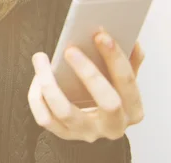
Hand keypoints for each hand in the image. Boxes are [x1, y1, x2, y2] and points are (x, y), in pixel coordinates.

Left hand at [28, 31, 145, 142]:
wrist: (94, 123)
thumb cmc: (108, 94)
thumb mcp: (123, 80)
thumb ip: (129, 62)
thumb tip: (131, 40)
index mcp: (133, 110)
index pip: (127, 83)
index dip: (115, 58)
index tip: (100, 35)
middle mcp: (113, 126)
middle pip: (107, 102)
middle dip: (89, 73)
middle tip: (70, 49)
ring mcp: (87, 132)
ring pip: (65, 111)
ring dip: (50, 82)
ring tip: (41, 58)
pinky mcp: (64, 135)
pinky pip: (45, 118)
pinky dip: (37, 97)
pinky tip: (37, 77)